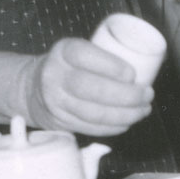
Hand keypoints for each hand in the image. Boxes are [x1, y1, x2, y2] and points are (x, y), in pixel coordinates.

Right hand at [20, 38, 154, 136]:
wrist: (31, 88)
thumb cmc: (69, 66)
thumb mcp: (77, 50)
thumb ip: (103, 56)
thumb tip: (148, 66)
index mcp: (63, 52)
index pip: (84, 55)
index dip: (111, 66)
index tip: (132, 74)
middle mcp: (55, 76)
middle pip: (90, 88)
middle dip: (125, 95)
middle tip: (147, 95)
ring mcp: (55, 101)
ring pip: (92, 113)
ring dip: (124, 115)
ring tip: (143, 110)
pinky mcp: (59, 122)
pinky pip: (89, 128)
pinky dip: (113, 127)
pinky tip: (127, 122)